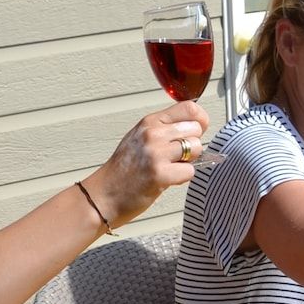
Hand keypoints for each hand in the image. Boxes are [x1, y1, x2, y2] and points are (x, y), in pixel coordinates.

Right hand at [87, 100, 209, 228]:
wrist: (103, 195)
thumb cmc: (123, 170)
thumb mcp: (140, 137)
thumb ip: (164, 129)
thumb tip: (194, 126)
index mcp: (150, 122)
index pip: (189, 108)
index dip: (200, 120)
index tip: (197, 130)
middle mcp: (153, 134)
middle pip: (196, 129)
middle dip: (193, 144)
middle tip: (178, 156)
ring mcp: (156, 153)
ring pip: (196, 148)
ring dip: (189, 161)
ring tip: (171, 167)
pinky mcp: (160, 174)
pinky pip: (190, 171)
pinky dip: (183, 177)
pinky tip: (168, 179)